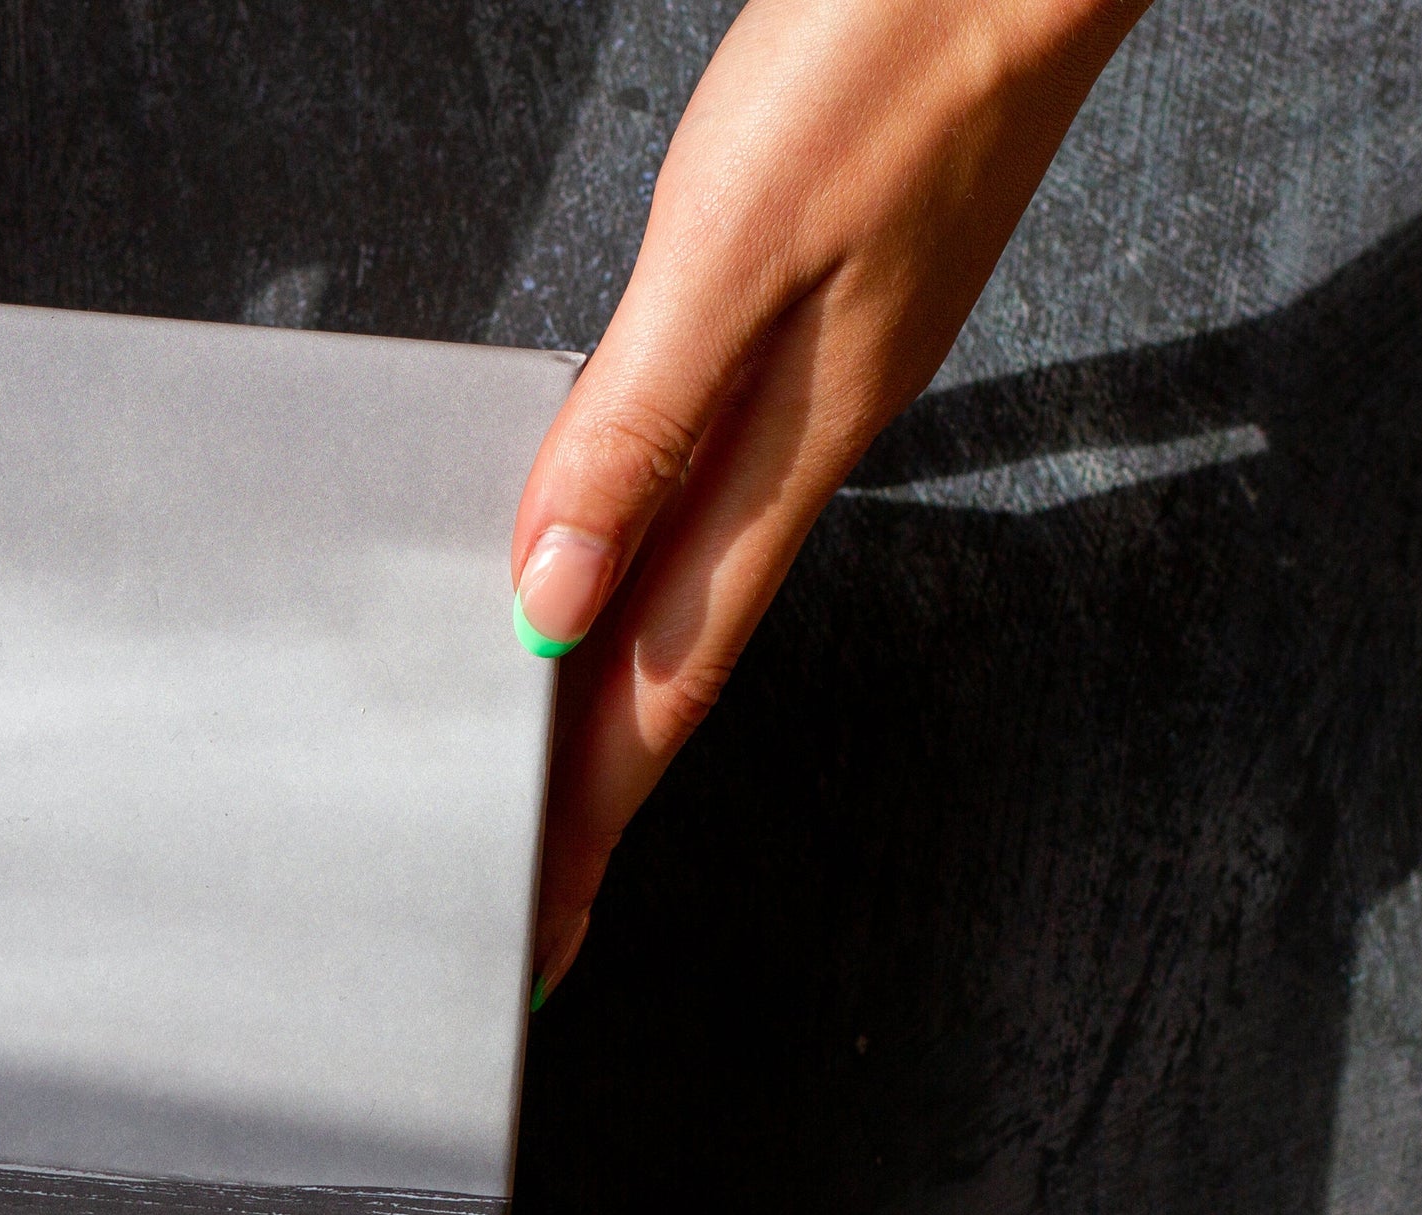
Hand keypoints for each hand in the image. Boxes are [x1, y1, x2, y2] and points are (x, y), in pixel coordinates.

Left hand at [513, 0, 1150, 998]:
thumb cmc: (885, 65)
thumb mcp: (732, 252)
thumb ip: (638, 428)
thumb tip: (551, 593)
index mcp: (779, 449)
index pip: (662, 677)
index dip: (593, 809)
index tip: (543, 922)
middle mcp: (794, 444)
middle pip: (672, 662)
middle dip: (597, 797)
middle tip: (536, 904)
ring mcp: (806, 396)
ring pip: (686, 589)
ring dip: (615, 701)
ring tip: (551, 792)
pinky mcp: (806, 336)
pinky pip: (700, 504)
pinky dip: (642, 574)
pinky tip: (606, 580)